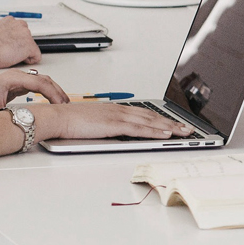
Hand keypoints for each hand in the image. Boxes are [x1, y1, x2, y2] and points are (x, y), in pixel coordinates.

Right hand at [0, 17, 41, 68]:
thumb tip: (1, 38)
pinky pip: (36, 56)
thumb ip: (2, 32)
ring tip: (9, 56)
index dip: (15, 41)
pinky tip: (17, 60)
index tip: (9, 46)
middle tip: (8, 53)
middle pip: (27, 39)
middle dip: (20, 46)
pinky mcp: (29, 46)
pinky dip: (29, 61)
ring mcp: (26, 35)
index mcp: (10, 21)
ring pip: (31, 47)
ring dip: (23, 53)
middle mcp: (20, 25)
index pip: (20, 31)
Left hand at [0, 69, 68, 113]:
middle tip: (67, 106)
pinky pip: (36, 86)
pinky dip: (46, 93)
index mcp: (11, 78)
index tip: (61, 105)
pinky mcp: (15, 86)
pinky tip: (51, 102)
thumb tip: (32, 121)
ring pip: (42, 82)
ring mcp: (15, 80)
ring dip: (54, 91)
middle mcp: (15, 76)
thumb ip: (14, 116)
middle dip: (58, 92)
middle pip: (45, 80)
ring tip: (62, 104)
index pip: (41, 83)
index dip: (54, 94)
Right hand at [30, 101, 190, 141]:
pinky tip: (166, 134)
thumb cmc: (69, 122)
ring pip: (150, 121)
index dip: (161, 119)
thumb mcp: (93, 124)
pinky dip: (155, 131)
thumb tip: (115, 135)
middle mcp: (119, 110)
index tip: (173, 124)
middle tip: (188, 128)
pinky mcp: (114, 124)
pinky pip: (139, 129)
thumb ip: (106, 128)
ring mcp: (118, 116)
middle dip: (172, 123)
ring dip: (170, 127)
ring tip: (184, 132)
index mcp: (114, 109)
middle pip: (152, 116)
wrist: (56, 117)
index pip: (143, 114)